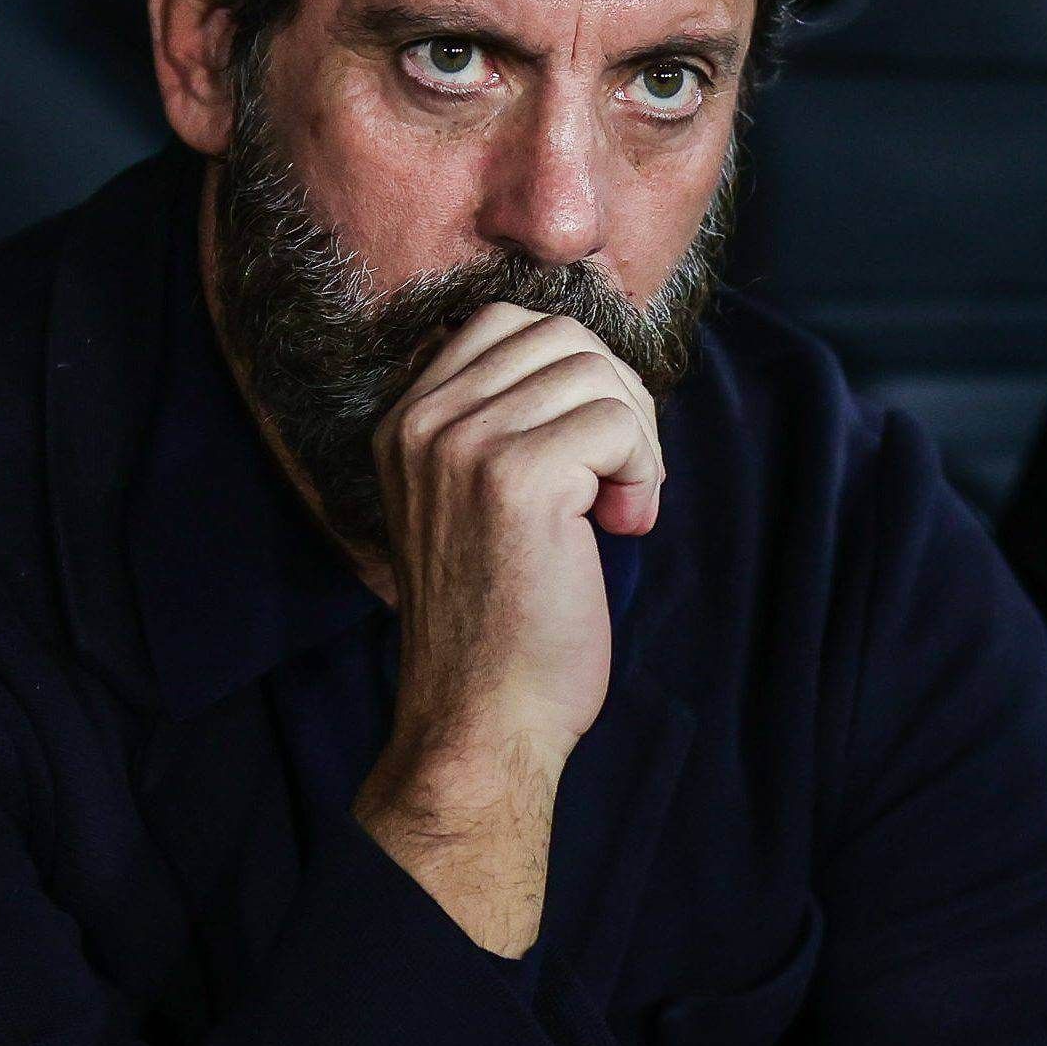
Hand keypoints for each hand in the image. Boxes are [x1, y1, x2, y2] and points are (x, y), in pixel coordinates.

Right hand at [354, 306, 664, 954]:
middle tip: (621, 482)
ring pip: (596, 373)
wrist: (481, 721)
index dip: (576, 375)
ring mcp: (465, 444)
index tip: (588, 454)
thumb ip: (505, 427)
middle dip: (617, 400)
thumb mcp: (475, 502)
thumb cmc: (500, 624)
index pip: (508, 324)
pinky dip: (642, 472)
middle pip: (561, 336)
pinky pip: (618, 422)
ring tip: (620, 510)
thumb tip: (596, 365)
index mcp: (404, 420)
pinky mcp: (518, 478)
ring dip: (635, 440)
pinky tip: (624, 527)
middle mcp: (422, 420)